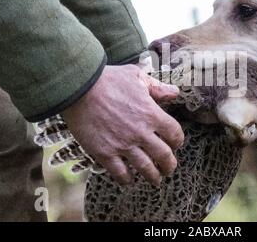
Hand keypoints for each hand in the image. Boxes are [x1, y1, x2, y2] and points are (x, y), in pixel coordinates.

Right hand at [62, 65, 183, 185]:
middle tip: (169, 168)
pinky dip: (127, 179)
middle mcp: (141, 132)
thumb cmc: (108, 79)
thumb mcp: (136, 76)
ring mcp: (123, 144)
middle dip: (169, 165)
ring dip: (153, 177)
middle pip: (164, 155)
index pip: (175, 134)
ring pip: (146, 168)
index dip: (178, 141)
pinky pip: (120, 173)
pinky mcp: (104, 153)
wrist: (78, 88)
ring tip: (156, 180)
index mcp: (151, 114)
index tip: (175, 144)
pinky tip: (129, 180)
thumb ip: (157, 87)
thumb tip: (175, 92)